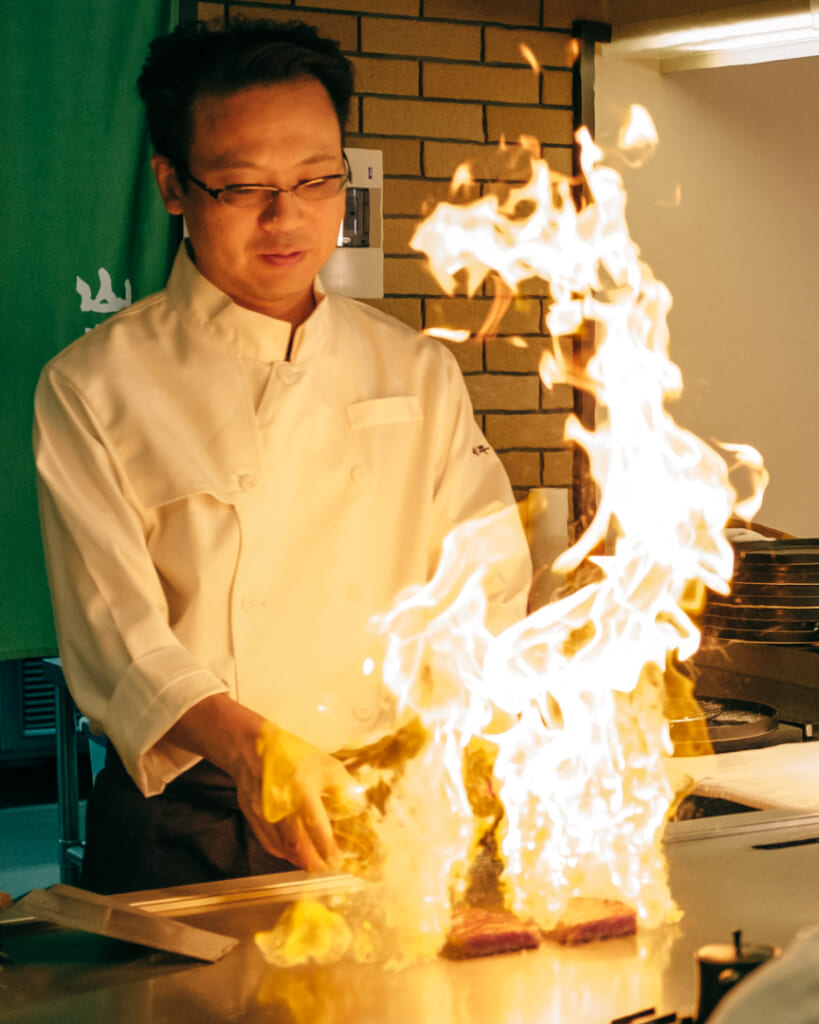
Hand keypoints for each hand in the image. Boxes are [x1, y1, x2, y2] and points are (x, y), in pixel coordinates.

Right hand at [250, 722, 361, 871]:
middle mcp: (281, 807)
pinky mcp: (253, 818)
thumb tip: (357, 806)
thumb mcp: (326, 763)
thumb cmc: (293, 754)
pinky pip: (268, 843)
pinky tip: (292, 853)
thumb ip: (344, 785)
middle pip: (297, 845)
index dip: (327, 848)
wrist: (251, 748)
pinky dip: (282, 853)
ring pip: (281, 848)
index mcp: (302, 791)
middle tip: (326, 868)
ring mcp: (264, 815)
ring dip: (298, 860)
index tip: (337, 861)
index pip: (316, 828)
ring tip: (313, 864)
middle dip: (313, 862)